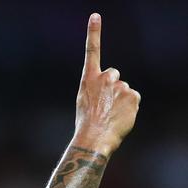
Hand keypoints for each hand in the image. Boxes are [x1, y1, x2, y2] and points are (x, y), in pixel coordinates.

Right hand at [73, 12, 140, 155]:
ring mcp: (120, 85)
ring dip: (120, 101)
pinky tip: (120, 118)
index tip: (95, 16)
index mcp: (89, 80)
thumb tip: (115, 93)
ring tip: (110, 116)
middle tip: (104, 106)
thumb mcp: (85, 104)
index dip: (93, 33)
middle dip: (112, 87)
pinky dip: (129, 109)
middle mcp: (105, 78)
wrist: (94, 138)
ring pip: (124, 91)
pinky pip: (133, 100)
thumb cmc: (86, 125)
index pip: (92, 52)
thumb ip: (98, 91)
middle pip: (114, 76)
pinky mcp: (132, 95)